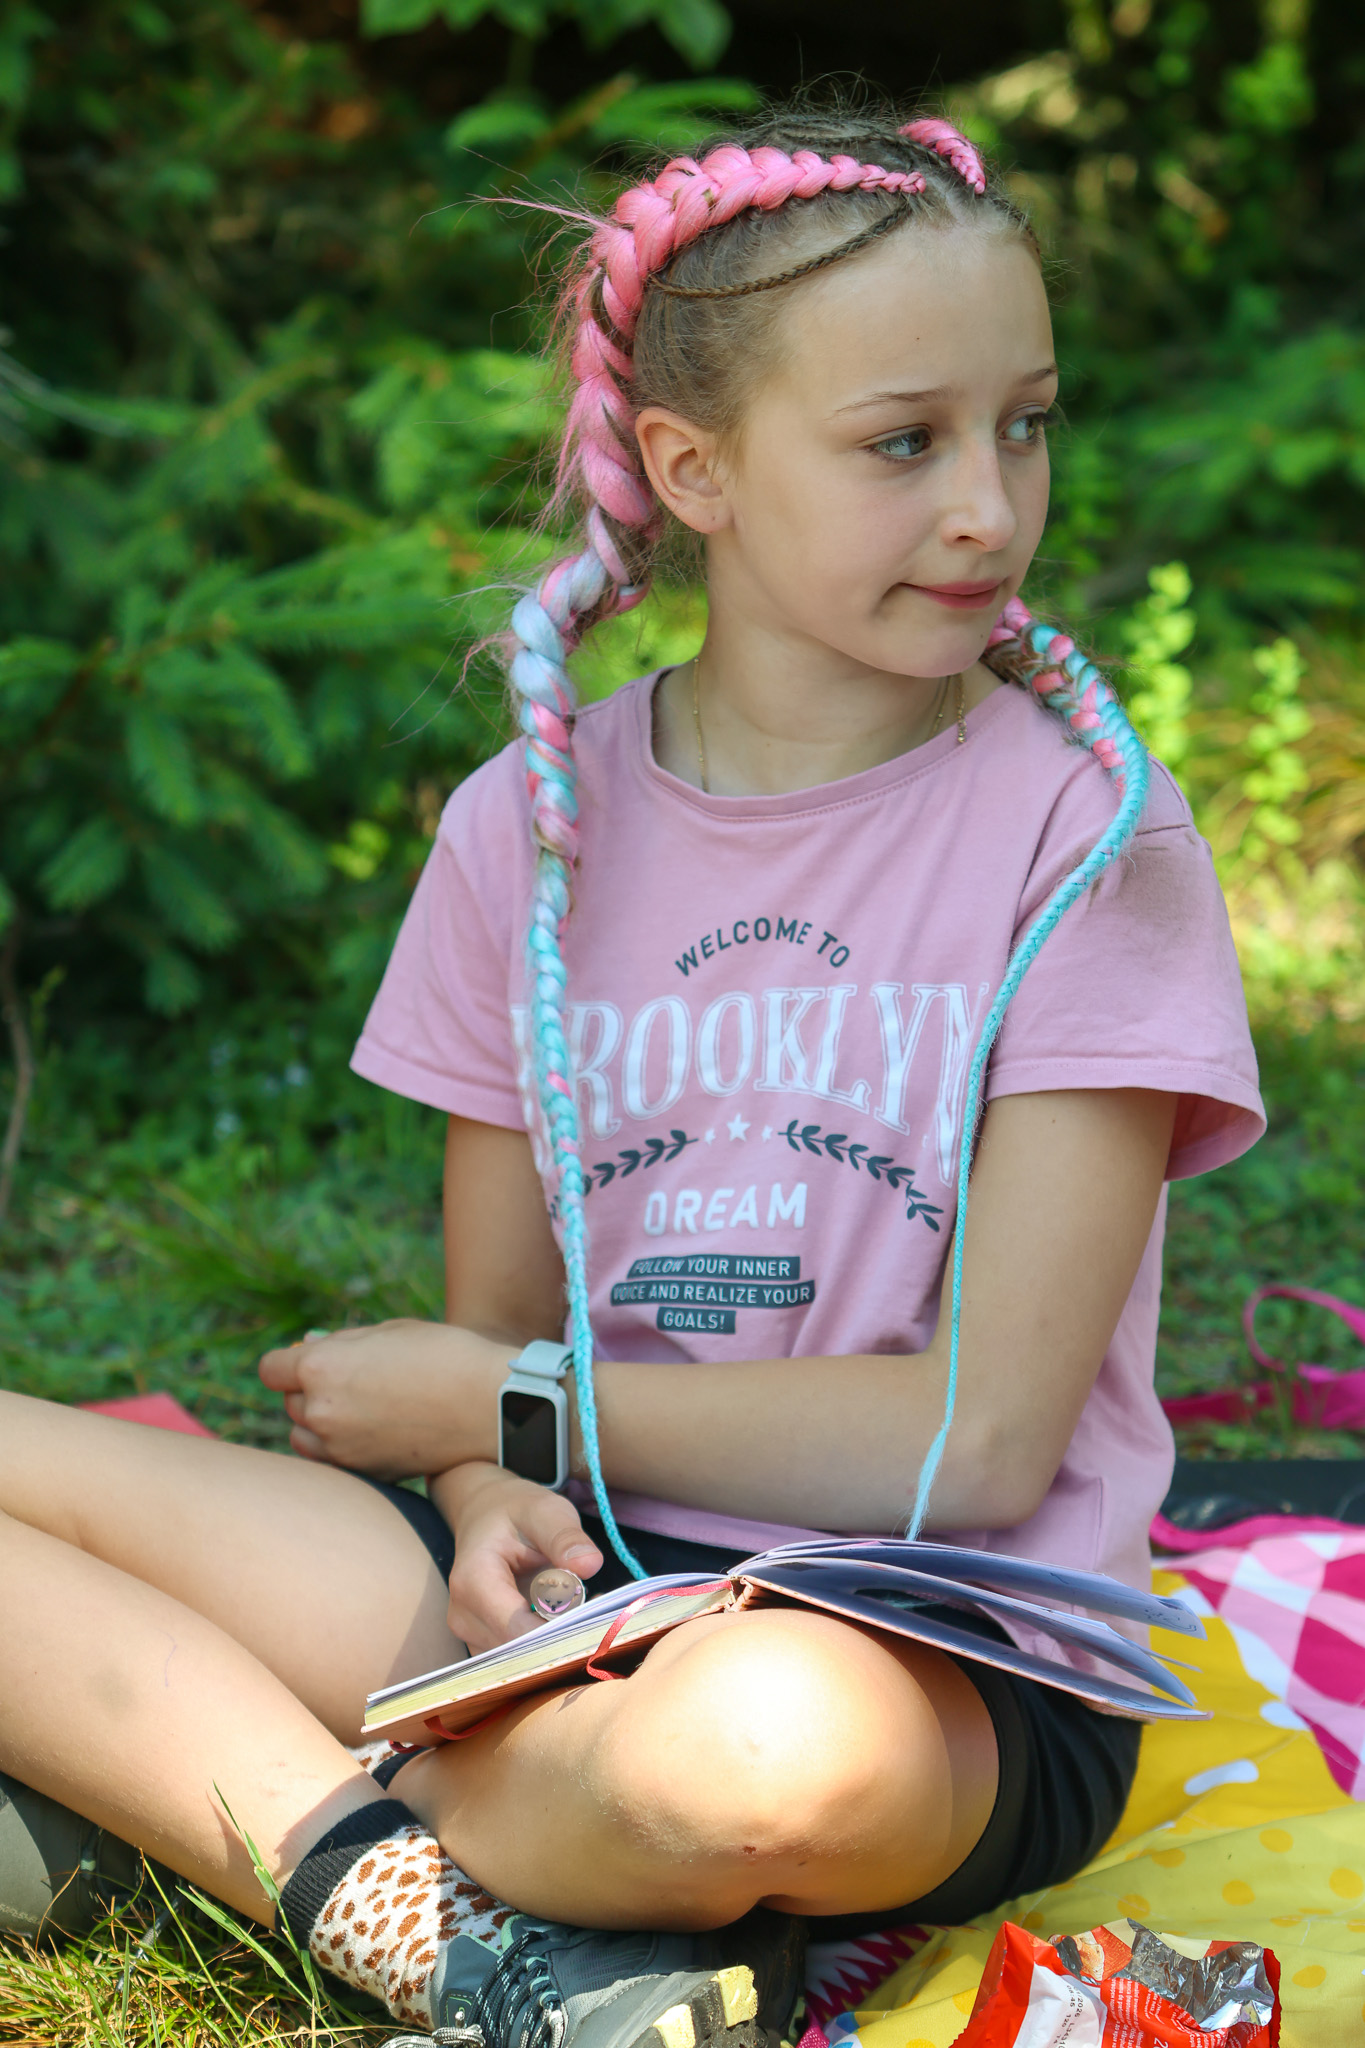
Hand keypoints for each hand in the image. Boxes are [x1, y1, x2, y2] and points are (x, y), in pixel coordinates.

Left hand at [257, 1319, 507, 1478]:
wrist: (490, 1403)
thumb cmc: (444, 1354)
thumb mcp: (387, 1332)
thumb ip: (340, 1343)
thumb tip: (306, 1348)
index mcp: (320, 1367)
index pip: (271, 1368)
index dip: (289, 1362)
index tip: (311, 1360)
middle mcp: (321, 1412)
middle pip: (290, 1402)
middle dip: (311, 1390)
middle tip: (355, 1380)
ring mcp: (340, 1449)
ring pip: (304, 1437)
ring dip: (320, 1424)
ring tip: (362, 1409)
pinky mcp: (364, 1473)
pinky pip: (333, 1461)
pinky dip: (343, 1449)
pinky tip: (377, 1432)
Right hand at [431, 1464, 603, 1652]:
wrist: (485, 1514)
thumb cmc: (515, 1512)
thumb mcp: (544, 1511)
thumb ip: (565, 1537)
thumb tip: (589, 1564)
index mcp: (473, 1581)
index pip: (516, 1630)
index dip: (557, 1631)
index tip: (594, 1616)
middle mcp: (463, 1616)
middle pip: (518, 1650)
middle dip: (559, 1637)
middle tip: (594, 1609)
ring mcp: (471, 1634)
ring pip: (521, 1660)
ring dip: (554, 1642)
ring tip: (578, 1607)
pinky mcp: (483, 1644)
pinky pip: (518, 1659)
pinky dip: (545, 1644)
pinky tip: (563, 1619)